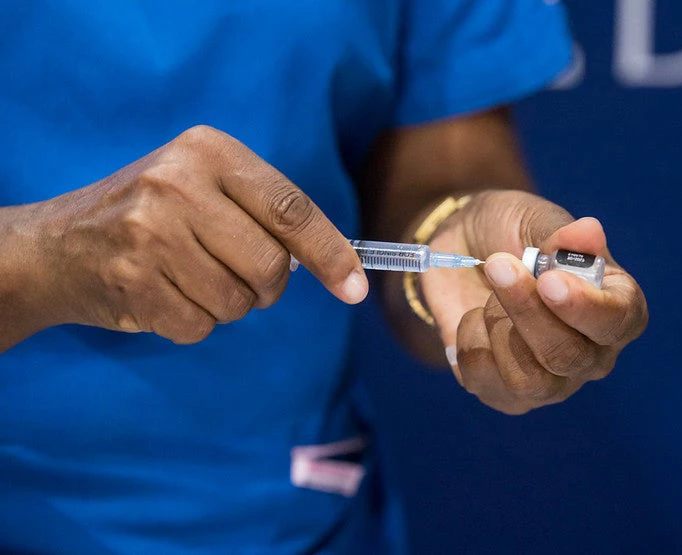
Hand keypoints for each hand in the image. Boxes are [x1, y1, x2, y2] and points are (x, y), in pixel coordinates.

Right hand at [9, 125, 366, 345]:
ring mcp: (150, 234)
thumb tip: (342, 268)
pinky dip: (193, 322)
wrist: (59, 245)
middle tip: (236, 273)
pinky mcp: (133, 280)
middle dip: (266, 285)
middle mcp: (178, 186)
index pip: (291, 209)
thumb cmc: (152, 215)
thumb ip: (265, 212)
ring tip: (188, 277)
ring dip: (226, 304)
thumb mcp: (205, 186)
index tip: (356, 288)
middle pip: (271, 265)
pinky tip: (164, 294)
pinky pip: (200, 327)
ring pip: (237, 302)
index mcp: (208, 151)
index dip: (331, 253)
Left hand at [420, 190, 647, 414]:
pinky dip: (469, 339)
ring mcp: (550, 381)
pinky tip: (473, 316)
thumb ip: (561, 236)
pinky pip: (484, 380)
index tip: (549, 281)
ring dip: (498, 325)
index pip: (620, 321)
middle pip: (570, 356)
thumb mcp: (532, 222)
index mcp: (613, 306)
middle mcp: (590, 353)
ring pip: (530, 379)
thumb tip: (588, 231)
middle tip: (498, 264)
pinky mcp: (504, 395)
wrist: (459, 252)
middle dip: (527, 310)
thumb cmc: (509, 234)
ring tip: (489, 294)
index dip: (586, 307)